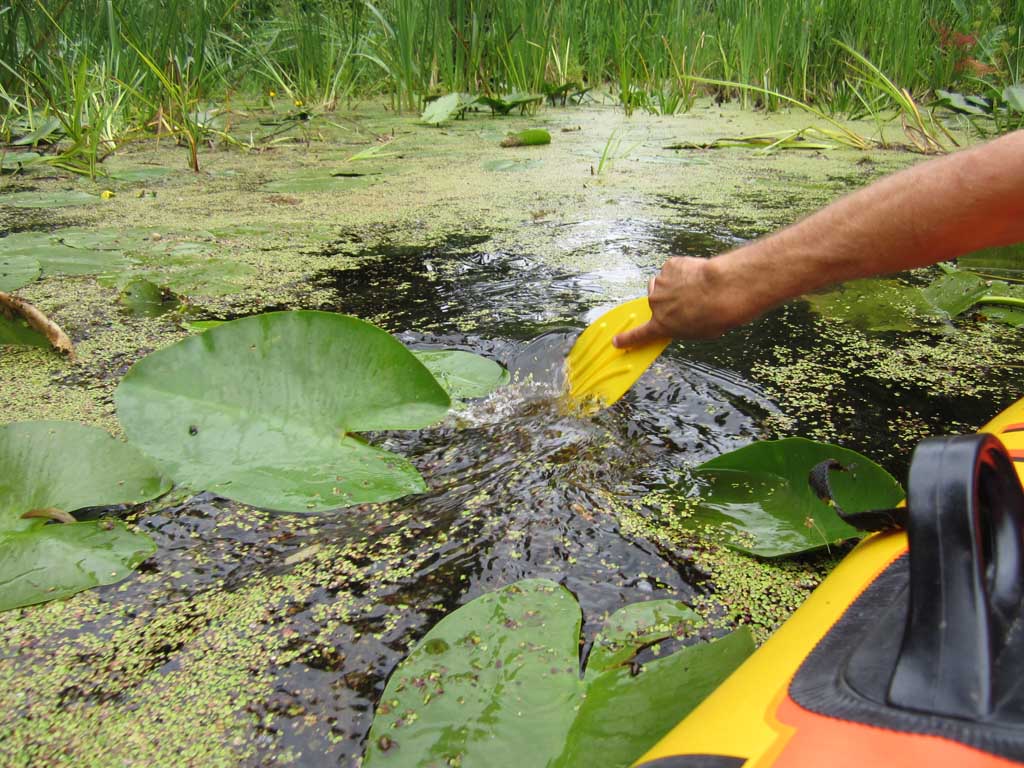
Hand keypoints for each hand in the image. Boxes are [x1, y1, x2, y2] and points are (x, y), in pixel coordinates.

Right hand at [613, 256, 740, 347]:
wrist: (722, 290)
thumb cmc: (715, 315)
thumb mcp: (698, 332)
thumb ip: (683, 325)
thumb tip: (684, 318)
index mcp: (661, 325)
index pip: (639, 335)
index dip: (627, 338)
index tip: (616, 341)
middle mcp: (656, 304)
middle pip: (654, 300)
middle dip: (666, 299)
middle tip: (685, 299)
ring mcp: (661, 284)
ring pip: (662, 282)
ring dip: (673, 284)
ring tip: (694, 285)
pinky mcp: (670, 266)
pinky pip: (673, 267)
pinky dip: (683, 270)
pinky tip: (696, 273)